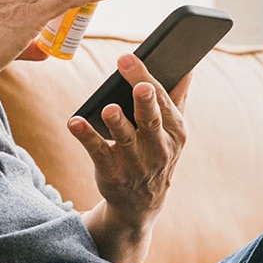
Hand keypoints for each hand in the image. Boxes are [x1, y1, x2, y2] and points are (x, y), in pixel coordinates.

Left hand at [67, 53, 188, 262]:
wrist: (141, 204)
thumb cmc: (155, 154)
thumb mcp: (172, 132)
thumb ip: (176, 99)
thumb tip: (187, 68)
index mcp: (174, 132)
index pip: (163, 102)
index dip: (147, 78)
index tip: (129, 58)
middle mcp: (158, 148)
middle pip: (150, 120)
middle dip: (145, 102)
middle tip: (139, 85)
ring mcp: (134, 163)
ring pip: (125, 139)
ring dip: (117, 123)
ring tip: (109, 108)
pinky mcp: (112, 173)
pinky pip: (98, 152)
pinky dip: (86, 137)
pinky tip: (75, 123)